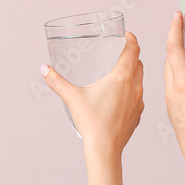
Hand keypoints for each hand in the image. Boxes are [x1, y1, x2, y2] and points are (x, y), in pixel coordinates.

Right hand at [42, 32, 143, 158]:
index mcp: (122, 77)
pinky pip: (138, 97)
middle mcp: (134, 86)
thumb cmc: (91, 123)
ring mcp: (138, 101)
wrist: (105, 150)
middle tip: (121, 51)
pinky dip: (133, 91)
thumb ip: (57, 81)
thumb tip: (44, 69)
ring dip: (133, 72)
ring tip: (121, 72)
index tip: (126, 34)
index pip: (133, 50)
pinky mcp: (137, 115)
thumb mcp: (72, 97)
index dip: (131, 39)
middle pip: (138, 63)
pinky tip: (121, 96)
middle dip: (131, 54)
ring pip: (140, 80)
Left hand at [164, 12, 184, 159]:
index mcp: (183, 83)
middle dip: (177, 42)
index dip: (175, 29)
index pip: (174, 48)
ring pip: (170, 73)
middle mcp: (172, 91)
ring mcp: (171, 103)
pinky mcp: (175, 113)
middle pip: (169, 59)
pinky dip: (182, 75)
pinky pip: (173, 86)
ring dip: (181, 61)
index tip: (177, 15)